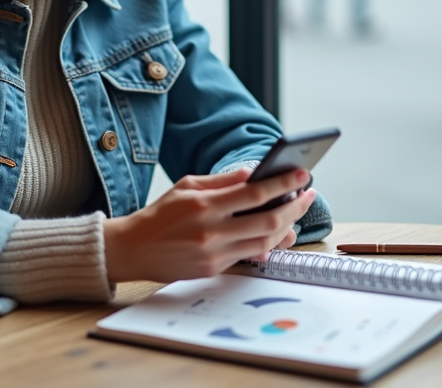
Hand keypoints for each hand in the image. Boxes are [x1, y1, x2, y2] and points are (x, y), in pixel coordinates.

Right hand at [102, 168, 315, 284]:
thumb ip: (221, 181)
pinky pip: (249, 257)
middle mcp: (212, 231)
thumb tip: (252, 174)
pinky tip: (277, 235)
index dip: (283, 184)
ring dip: (286, 229)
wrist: (133, 249)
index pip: (255, 193)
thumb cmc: (160, 214)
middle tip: (308, 195)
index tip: (302, 176)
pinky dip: (267, 245)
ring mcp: (214, 253)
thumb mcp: (186, 185)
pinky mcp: (213, 269)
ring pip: (264, 243)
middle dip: (294, 207)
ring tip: (295, 215)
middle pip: (267, 221)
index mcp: (204, 205)